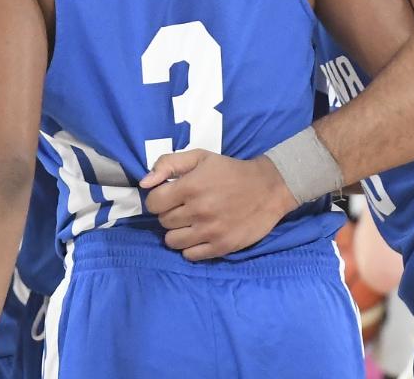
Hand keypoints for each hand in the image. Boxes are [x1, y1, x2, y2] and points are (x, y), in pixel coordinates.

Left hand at [139, 149, 297, 260]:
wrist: (268, 188)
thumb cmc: (230, 171)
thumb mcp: (199, 157)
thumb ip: (168, 164)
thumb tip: (144, 183)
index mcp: (190, 186)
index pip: (153, 203)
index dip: (157, 199)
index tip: (169, 197)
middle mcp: (198, 211)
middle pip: (163, 222)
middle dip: (169, 214)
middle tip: (184, 207)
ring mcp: (210, 231)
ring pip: (172, 242)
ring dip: (177, 232)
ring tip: (191, 222)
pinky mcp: (221, 247)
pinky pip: (190, 255)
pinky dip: (191, 247)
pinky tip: (200, 235)